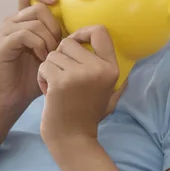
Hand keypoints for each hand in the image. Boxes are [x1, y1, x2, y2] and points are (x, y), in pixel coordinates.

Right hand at [0, 0, 61, 114]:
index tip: (55, 1)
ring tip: (50, 56)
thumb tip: (84, 19)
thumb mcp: (54, 50)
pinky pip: (25, 34)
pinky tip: (42, 59)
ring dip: (49, 39)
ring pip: (35, 22)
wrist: (15, 97)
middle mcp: (13, 20)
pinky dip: (39, 46)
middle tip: (57, 47)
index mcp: (24, 18)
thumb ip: (61, 34)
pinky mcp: (3, 44)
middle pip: (40, 8)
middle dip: (54, 27)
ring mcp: (6, 31)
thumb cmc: (37, 74)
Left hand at [37, 25, 123, 149]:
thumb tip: (127, 58)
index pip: (100, 31)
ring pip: (53, 54)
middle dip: (60, 55)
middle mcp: (98, 69)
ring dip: (49, 68)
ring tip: (56, 86)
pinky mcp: (60, 82)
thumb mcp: (110, 94)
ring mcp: (79, 75)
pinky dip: (42, 77)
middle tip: (61, 74)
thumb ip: (116, 75)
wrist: (72, 139)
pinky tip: (48, 91)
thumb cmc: (88, 115)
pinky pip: (44, 65)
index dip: (83, 32)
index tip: (75, 44)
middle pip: (69, 42)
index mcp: (111, 68)